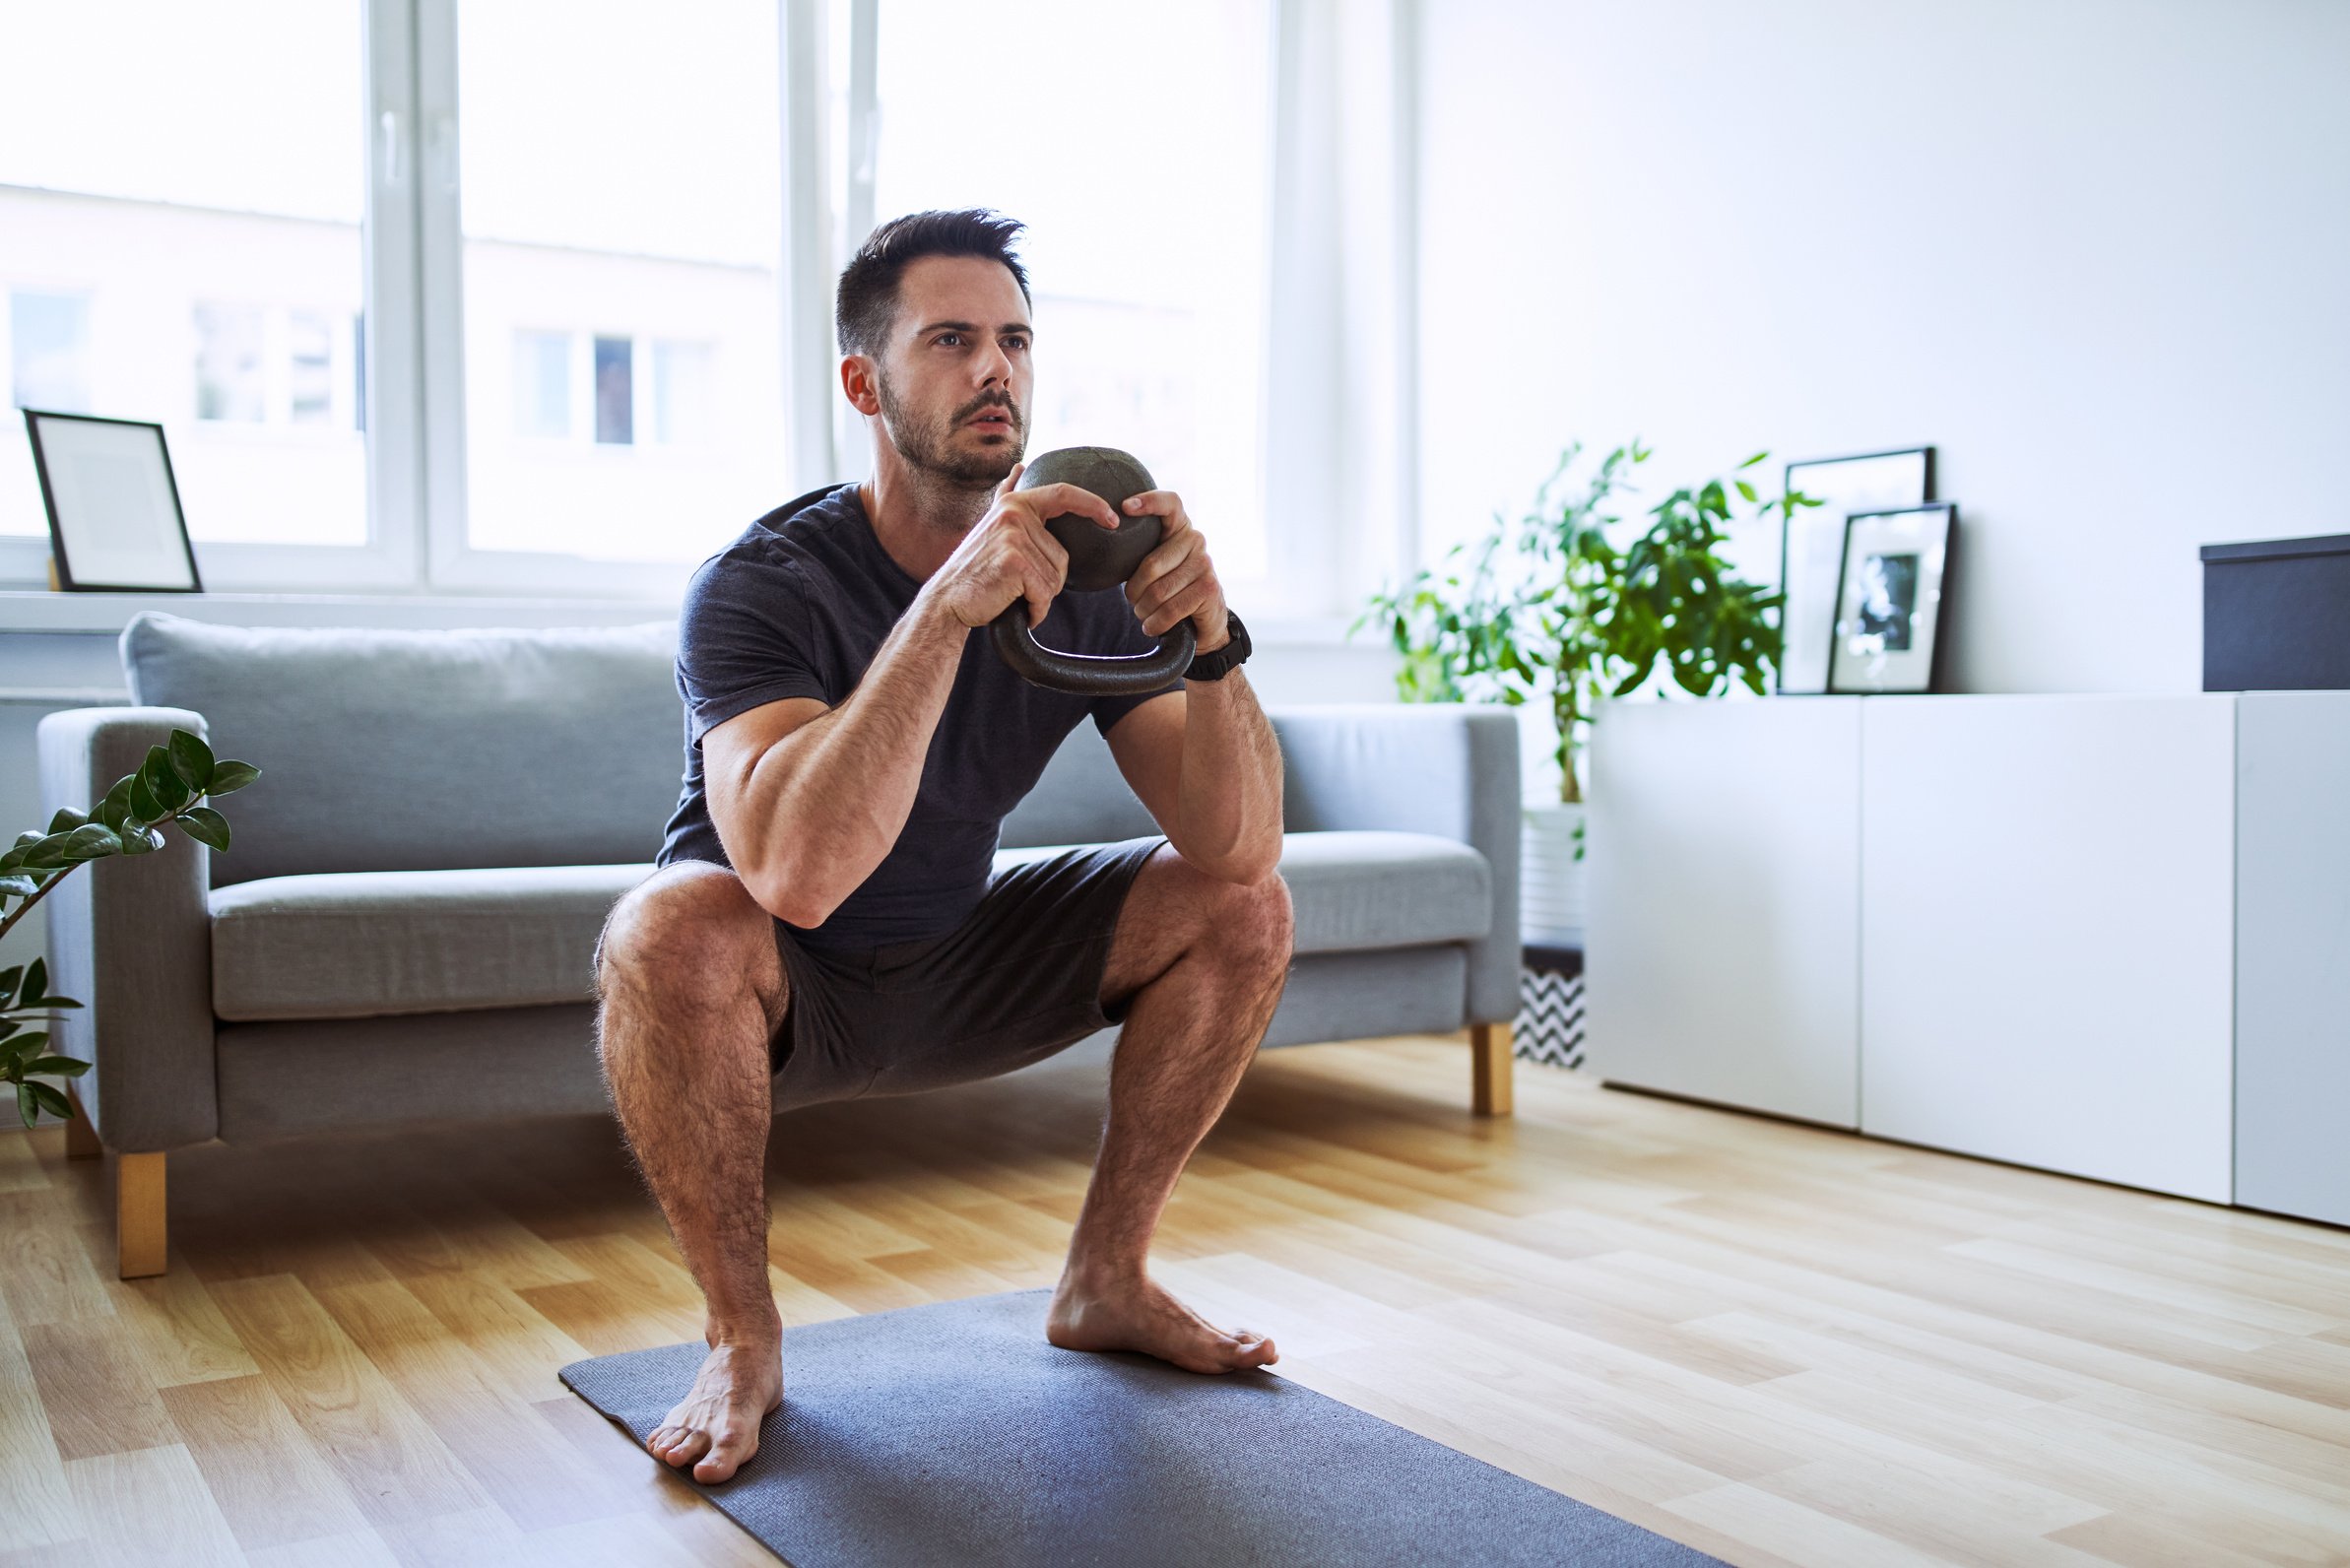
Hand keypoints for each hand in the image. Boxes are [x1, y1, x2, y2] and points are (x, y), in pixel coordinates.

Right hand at [922, 463, 1119, 631]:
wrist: (947, 600)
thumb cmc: (976, 570)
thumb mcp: (992, 525)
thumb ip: (1009, 496)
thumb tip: (1019, 467)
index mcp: (1014, 503)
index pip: (1064, 494)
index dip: (1093, 505)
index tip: (1114, 519)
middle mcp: (1014, 514)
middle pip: (1062, 555)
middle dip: (1048, 581)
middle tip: (1017, 586)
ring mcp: (1013, 536)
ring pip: (1055, 577)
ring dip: (1040, 597)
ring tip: (1011, 593)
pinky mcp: (1014, 561)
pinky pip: (1044, 592)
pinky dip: (1035, 609)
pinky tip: (1014, 606)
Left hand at [1121, 490, 1228, 652]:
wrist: (1204, 620)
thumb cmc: (1170, 589)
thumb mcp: (1155, 565)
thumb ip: (1139, 552)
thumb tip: (1105, 547)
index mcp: (1179, 527)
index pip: (1170, 503)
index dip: (1149, 501)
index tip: (1125, 507)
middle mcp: (1196, 540)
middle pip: (1151, 565)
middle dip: (1134, 592)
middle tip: (1134, 602)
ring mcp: (1205, 564)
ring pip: (1158, 591)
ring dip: (1143, 610)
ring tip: (1143, 614)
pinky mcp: (1209, 588)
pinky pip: (1171, 609)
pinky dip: (1155, 623)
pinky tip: (1151, 626)